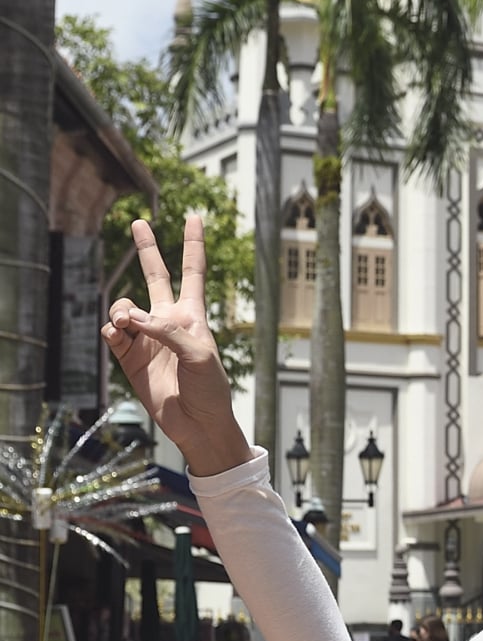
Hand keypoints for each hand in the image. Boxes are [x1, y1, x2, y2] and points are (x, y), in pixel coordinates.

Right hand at [102, 215, 250, 476]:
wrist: (198, 423)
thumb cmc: (210, 388)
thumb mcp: (200, 354)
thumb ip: (168, 331)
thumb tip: (133, 319)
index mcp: (192, 315)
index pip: (193, 272)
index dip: (193, 244)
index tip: (194, 217)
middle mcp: (168, 321)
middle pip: (155, 275)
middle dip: (147, 249)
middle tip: (138, 222)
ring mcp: (147, 338)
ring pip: (125, 306)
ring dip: (121, 308)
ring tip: (126, 322)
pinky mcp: (130, 358)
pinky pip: (114, 334)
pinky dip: (113, 330)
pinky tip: (119, 334)